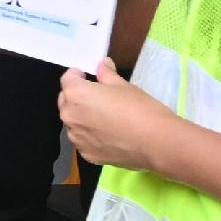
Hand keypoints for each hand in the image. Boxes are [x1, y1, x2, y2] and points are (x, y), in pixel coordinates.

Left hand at [56, 57, 177, 174]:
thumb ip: (106, 74)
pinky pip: (83, 140)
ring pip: (73, 123)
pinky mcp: (87, 155)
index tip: (86, 76)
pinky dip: (90, 136)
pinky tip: (108, 135)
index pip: (67, 79)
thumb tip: (102, 64)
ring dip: (82, 117)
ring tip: (103, 118)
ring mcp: (77, 138)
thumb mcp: (124, 85)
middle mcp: (70, 116)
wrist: (155, 142)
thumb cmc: (139, 108)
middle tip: (96, 97)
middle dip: (76, 96)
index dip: (77, 75)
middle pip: (65, 101)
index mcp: (76, 94)